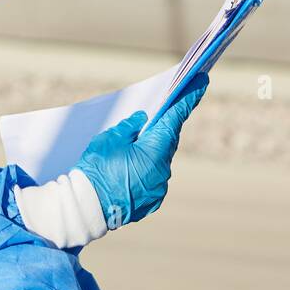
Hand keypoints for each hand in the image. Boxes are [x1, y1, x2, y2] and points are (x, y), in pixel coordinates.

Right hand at [75, 74, 209, 228]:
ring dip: (150, 153)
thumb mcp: (110, 139)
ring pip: (159, 162)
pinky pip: (153, 180)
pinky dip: (145, 171)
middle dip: (162, 128)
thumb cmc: (96, 169)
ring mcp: (159, 188)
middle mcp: (163, 170)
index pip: (176, 117)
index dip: (189, 98)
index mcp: (156, 150)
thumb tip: (143, 120)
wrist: (87, 208)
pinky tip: (129, 170)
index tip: (202, 81)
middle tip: (158, 114)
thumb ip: (130, 126)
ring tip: (131, 148)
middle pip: (168, 141)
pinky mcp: (151, 202)